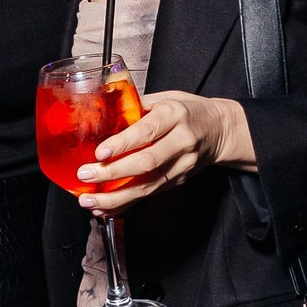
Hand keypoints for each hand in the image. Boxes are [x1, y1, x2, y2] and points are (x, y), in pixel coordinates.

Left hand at [80, 91, 252, 208]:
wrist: (219, 130)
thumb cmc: (187, 110)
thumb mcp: (164, 97)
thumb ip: (135, 106)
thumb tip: (100, 112)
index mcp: (174, 115)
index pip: (147, 131)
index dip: (123, 144)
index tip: (100, 153)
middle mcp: (181, 141)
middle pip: (147, 162)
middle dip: (113, 173)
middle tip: (86, 175)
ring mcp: (182, 164)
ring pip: (148, 185)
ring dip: (116, 197)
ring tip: (90, 200)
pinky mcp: (178, 180)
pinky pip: (149, 194)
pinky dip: (125, 203)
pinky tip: (105, 208)